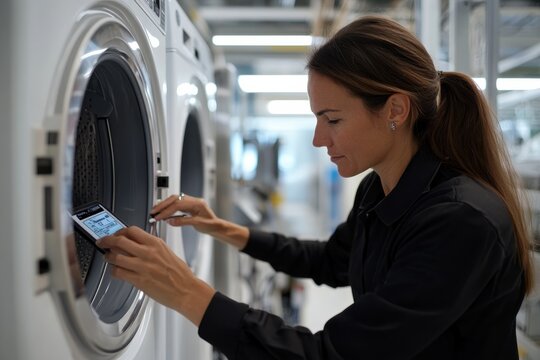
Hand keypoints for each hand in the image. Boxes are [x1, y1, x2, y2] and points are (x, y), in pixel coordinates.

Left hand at [97, 226, 214, 325]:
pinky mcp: (139, 280)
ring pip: (115, 256)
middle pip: (120, 240)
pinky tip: (115, 271)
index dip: (120, 231)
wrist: (186, 290)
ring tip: (108, 258)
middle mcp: (148, 252)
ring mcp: (143, 266)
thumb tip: (136, 244)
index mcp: (156, 243)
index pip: (132, 230)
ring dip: (108, 257)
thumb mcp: (167, 252)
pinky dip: (113, 271)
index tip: (115, 234)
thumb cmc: (179, 274)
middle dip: (106, 240)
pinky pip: (118, 272)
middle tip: (102, 242)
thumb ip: (151, 246)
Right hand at [151, 194, 221, 236]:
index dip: (167, 210)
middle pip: (174, 199)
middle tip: (154, 212)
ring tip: (156, 211)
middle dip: (163, 205)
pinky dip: (169, 207)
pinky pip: (176, 204)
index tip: (159, 216)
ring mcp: (191, 202)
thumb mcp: (197, 224)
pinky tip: (164, 212)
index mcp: (197, 203)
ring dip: (164, 205)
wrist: (217, 226)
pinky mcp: (189, 206)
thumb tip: (170, 221)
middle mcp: (193, 200)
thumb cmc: (211, 225)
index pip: (178, 204)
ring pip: (174, 200)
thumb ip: (183, 221)